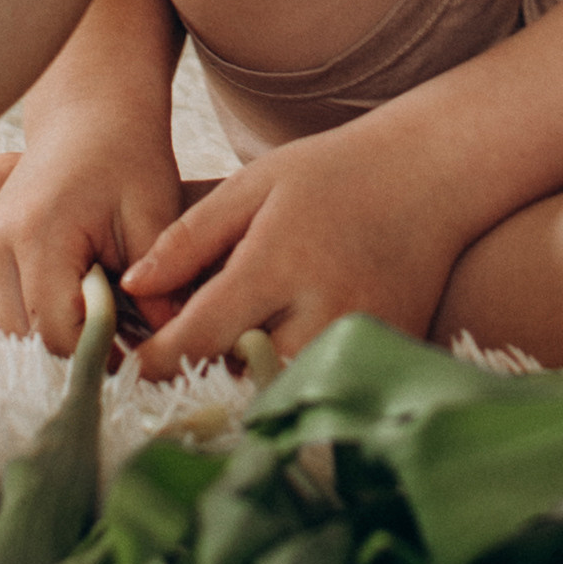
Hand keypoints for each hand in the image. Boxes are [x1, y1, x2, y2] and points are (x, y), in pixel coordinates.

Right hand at [0, 120, 185, 354]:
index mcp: (38, 236)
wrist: (87, 114)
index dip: (103, 353)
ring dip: (54, 338)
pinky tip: (75, 304)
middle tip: (127, 338)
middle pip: (30, 341)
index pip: (59, 333)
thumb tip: (170, 341)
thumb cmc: (126, 155)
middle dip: (79, 350)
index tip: (142, 350)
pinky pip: (1, 317)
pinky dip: (36, 323)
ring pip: (11, 335)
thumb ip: (159, 279)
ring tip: (102, 316)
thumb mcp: (153, 211)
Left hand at [122, 116, 461, 376]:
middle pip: (241, 375)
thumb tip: (132, 287)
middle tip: (186, 352)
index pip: (202, 336)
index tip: (135, 363)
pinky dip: (299, 375)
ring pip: (283, 388)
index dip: (158, 358)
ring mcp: (361, 337)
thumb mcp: (251, 187)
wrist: (430, 177)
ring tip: (241, 343)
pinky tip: (288, 343)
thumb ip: (189, 238)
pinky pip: (326, 383)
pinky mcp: (388, 352)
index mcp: (279, 263)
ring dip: (252, 377)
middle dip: (207, 370)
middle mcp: (323, 309)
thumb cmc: (331, 175)